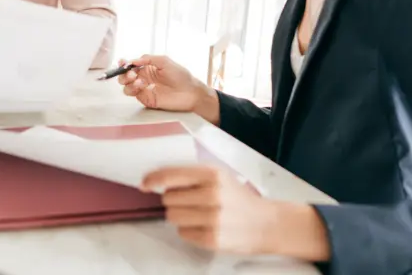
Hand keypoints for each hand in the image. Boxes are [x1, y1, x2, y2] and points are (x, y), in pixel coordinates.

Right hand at [117, 55, 207, 112]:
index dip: (124, 64)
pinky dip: (135, 89)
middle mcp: (143, 78)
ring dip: (129, 83)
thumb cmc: (180, 75)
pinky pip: (134, 94)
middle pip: (125, 77)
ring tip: (140, 82)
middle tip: (132, 74)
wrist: (190, 92)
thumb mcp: (164, 61)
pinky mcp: (146, 99)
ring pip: (126, 86)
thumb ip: (148, 59)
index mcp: (147, 68)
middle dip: (124, 74)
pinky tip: (144, 86)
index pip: (131, 66)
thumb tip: (133, 61)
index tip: (122, 63)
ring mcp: (144, 89)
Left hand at [142, 165, 330, 260]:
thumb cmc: (239, 198)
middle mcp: (212, 194)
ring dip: (179, 216)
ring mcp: (212, 218)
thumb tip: (160, 179)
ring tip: (197, 214)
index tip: (144, 184)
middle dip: (173, 200)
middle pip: (168, 198)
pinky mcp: (212, 239)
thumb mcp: (220, 176)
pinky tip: (204, 226)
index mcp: (212, 174)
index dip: (153, 179)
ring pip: (172, 216)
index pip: (171, 175)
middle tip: (189, 202)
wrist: (267, 223)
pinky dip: (189, 231)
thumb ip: (193, 175)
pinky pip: (183, 234)